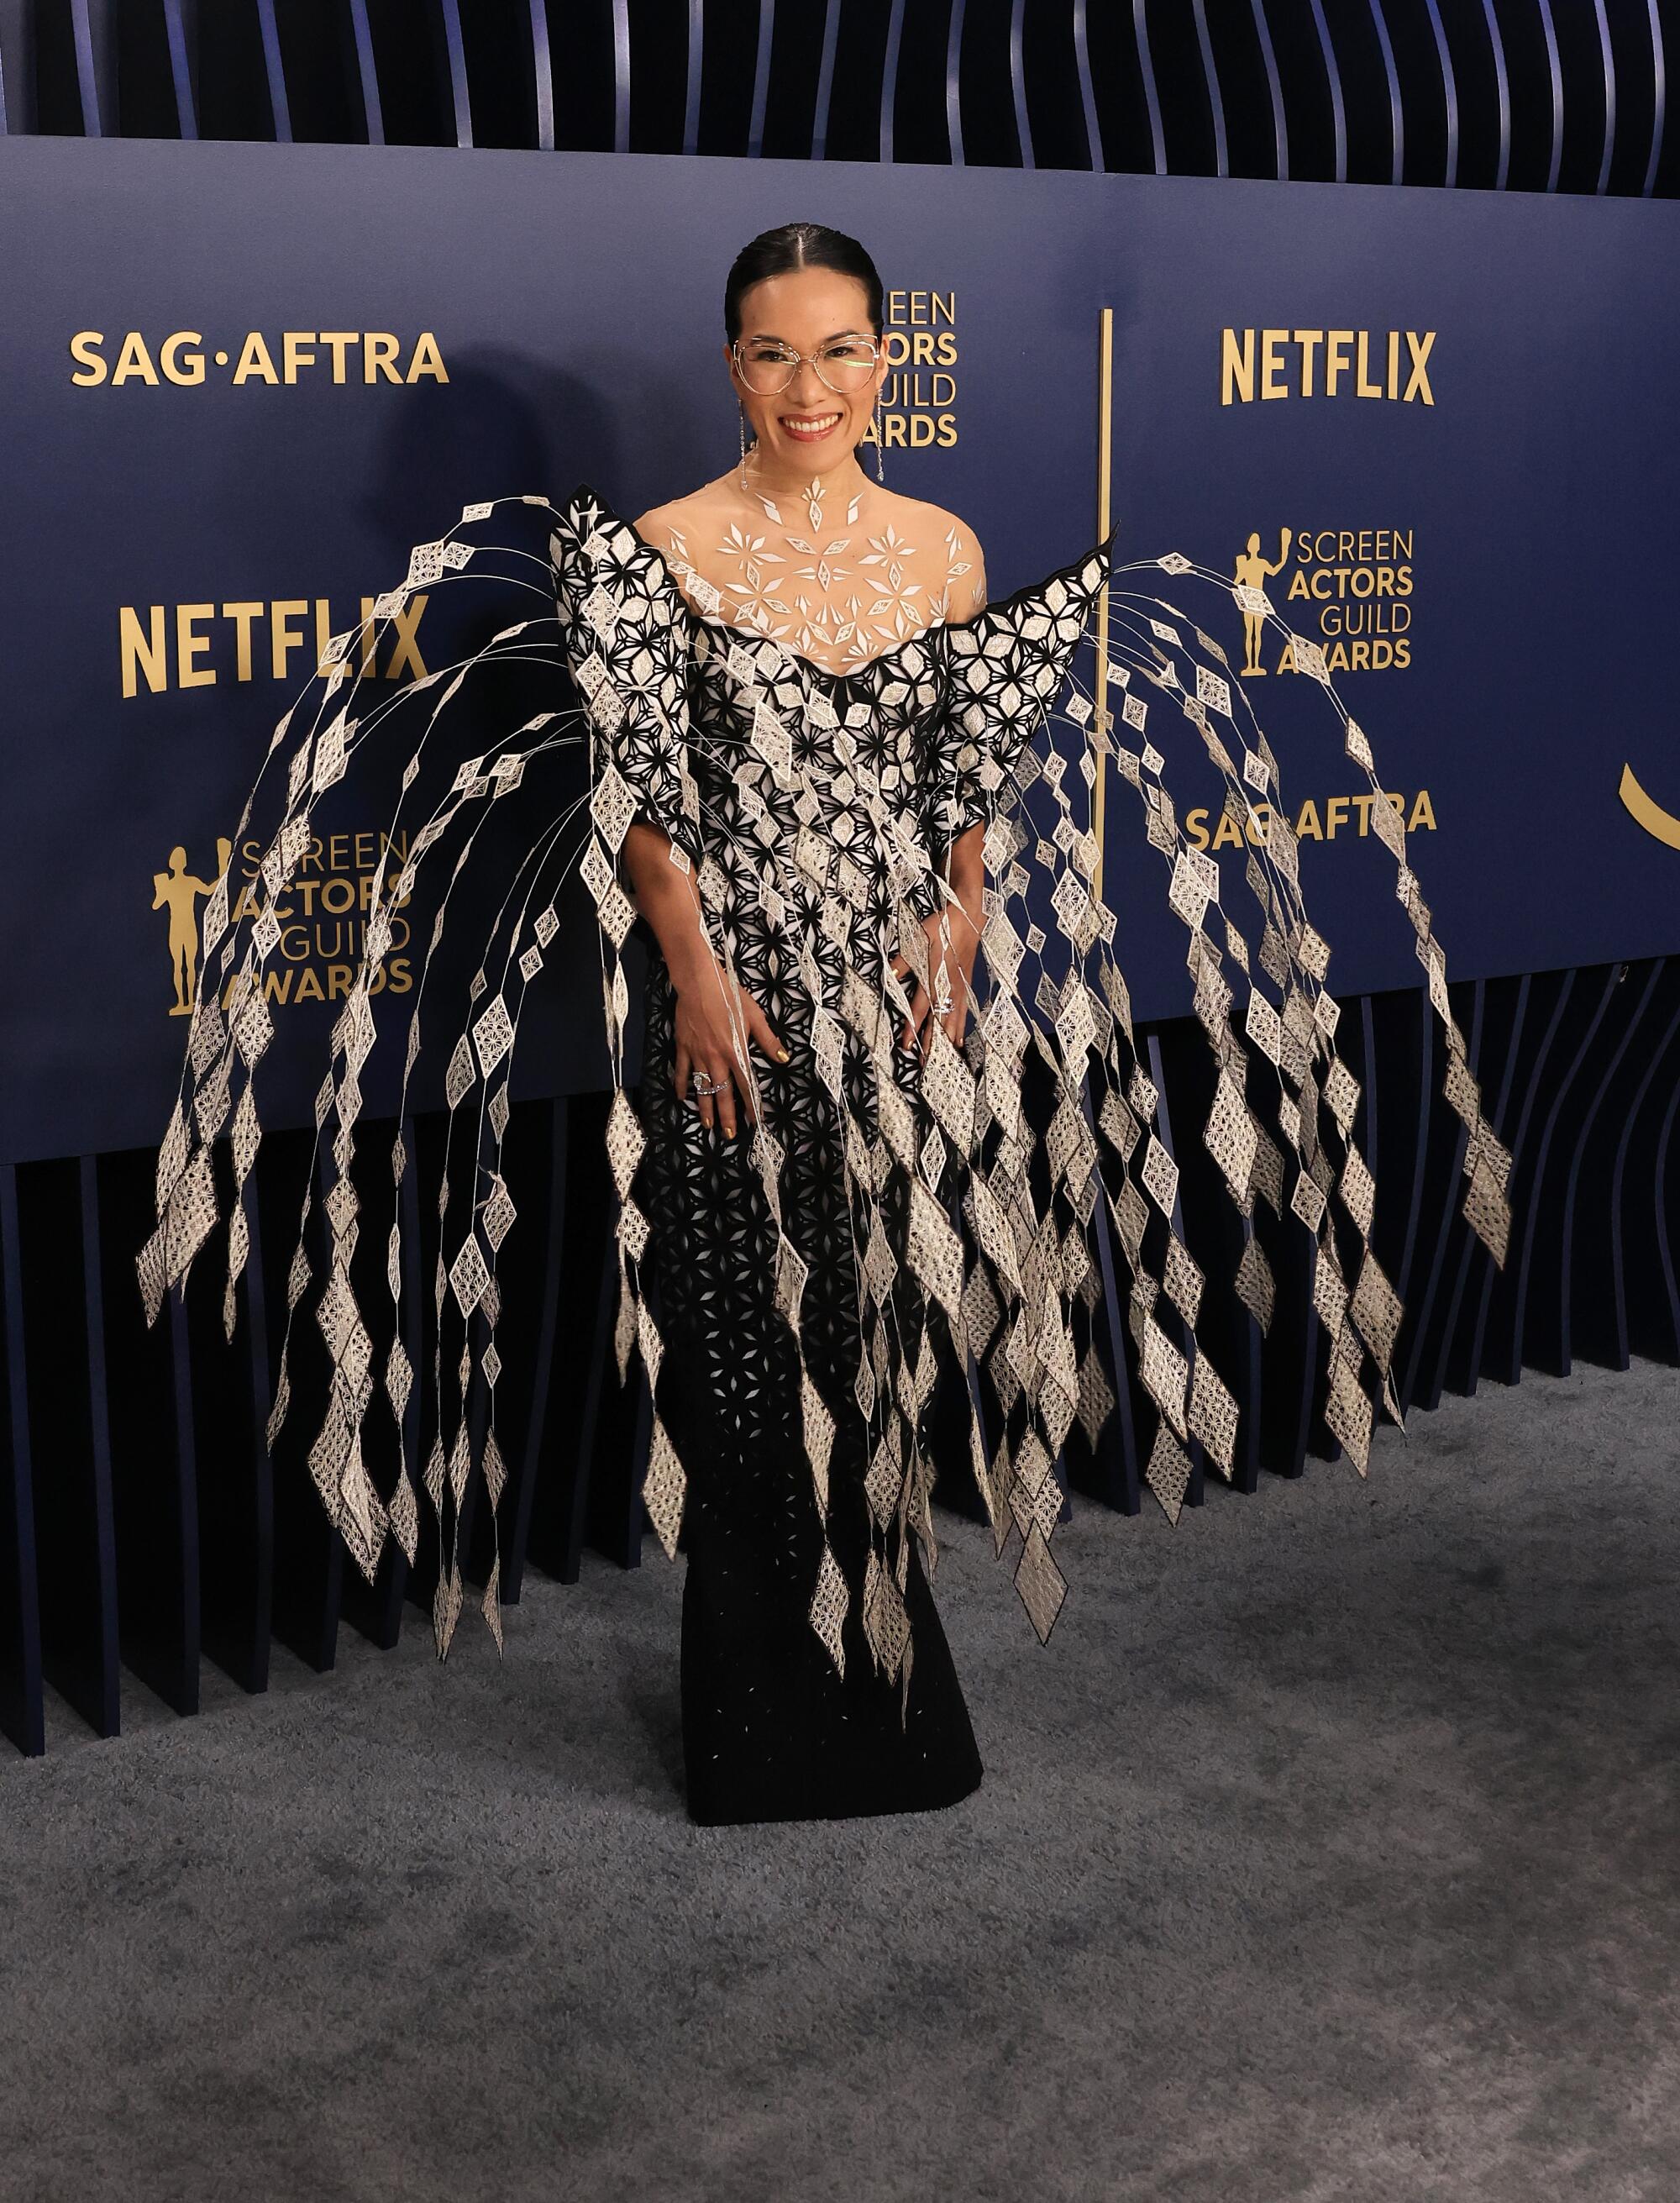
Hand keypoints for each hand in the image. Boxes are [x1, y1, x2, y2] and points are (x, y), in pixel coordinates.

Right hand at [672, 953, 787, 1139]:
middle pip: (723, 1093)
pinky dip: (681, 1087)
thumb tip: (784, 1058)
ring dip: (705, 1108)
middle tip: (729, 1134)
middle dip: (727, 1116)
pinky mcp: (683, 1048)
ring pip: (702, 1088)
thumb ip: (768, 1040)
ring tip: (708, 1125)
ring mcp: (698, 1055)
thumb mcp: (755, 1016)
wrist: (698, 983)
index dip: (751, 1105)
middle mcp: (717, 1058)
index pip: (746, 1084)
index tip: (755, 1121)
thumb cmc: (729, 996)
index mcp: (736, 1052)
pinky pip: (682, 1072)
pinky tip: (682, 1099)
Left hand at [890, 900, 980, 1055]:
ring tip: (943, 1058)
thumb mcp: (917, 938)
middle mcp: (947, 988)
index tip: (907, 1044)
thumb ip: (903, 960)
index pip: (920, 1009)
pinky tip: (959, 1040)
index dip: (913, 1027)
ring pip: (952, 1020)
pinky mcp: (964, 986)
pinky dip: (960, 1028)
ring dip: (946, 1040)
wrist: (968, 919)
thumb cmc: (941, 927)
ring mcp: (958, 989)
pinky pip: (962, 1013)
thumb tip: (890, 974)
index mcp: (934, 978)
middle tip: (925, 1062)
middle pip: (938, 1021)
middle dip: (931, 1042)